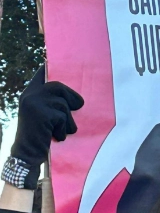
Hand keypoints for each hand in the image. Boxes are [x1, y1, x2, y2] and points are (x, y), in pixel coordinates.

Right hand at [11, 67, 83, 186]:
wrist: (27, 154)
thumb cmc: (40, 135)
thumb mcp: (44, 114)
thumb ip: (52, 102)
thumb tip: (77, 97)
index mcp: (29, 94)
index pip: (41, 75)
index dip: (48, 67)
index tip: (52, 58)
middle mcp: (29, 96)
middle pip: (58, 87)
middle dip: (72, 97)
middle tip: (80, 105)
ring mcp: (33, 104)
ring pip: (63, 105)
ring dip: (67, 120)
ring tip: (60, 130)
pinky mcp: (40, 114)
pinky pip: (62, 117)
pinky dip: (63, 129)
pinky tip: (54, 137)